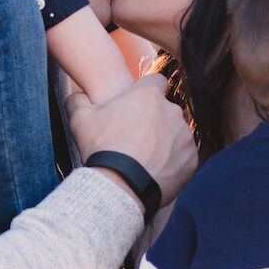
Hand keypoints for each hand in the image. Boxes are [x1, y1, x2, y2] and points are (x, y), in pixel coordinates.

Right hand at [65, 75, 196, 205]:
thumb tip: (76, 95)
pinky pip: (183, 156)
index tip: (138, 105)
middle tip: (136, 138)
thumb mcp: (80, 120)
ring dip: (165, 141)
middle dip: (154, 120)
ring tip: (145, 158)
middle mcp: (172, 111)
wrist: (121, 187)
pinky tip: (155, 171)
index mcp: (149, 96)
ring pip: (176, 133)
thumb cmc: (101, 149)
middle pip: (166, 110)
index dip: (147, 91)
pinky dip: (173, 162)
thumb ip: (78, 100)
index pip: (156, 81)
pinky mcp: (191, 159)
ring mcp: (185, 136)